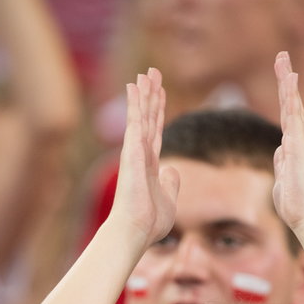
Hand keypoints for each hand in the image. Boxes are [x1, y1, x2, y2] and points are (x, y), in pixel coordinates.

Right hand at [110, 67, 179, 249]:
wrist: (135, 230)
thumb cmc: (149, 222)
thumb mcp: (169, 200)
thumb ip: (171, 183)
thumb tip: (172, 170)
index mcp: (150, 165)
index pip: (156, 132)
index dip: (158, 112)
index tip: (160, 93)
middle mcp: (141, 155)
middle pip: (148, 118)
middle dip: (152, 96)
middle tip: (152, 73)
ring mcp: (135, 152)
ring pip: (141, 115)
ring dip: (145, 93)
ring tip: (147, 73)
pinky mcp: (131, 151)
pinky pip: (135, 121)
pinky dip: (135, 102)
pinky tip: (135, 85)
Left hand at [272, 52, 303, 230]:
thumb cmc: (296, 202)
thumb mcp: (282, 178)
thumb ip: (282, 161)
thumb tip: (280, 149)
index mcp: (293, 146)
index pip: (287, 113)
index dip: (284, 91)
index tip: (282, 70)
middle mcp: (299, 142)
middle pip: (291, 105)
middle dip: (286, 80)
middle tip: (281, 55)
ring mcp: (300, 148)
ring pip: (294, 112)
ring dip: (289, 90)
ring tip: (286, 67)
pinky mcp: (299, 157)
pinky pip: (294, 129)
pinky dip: (292, 111)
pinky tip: (290, 92)